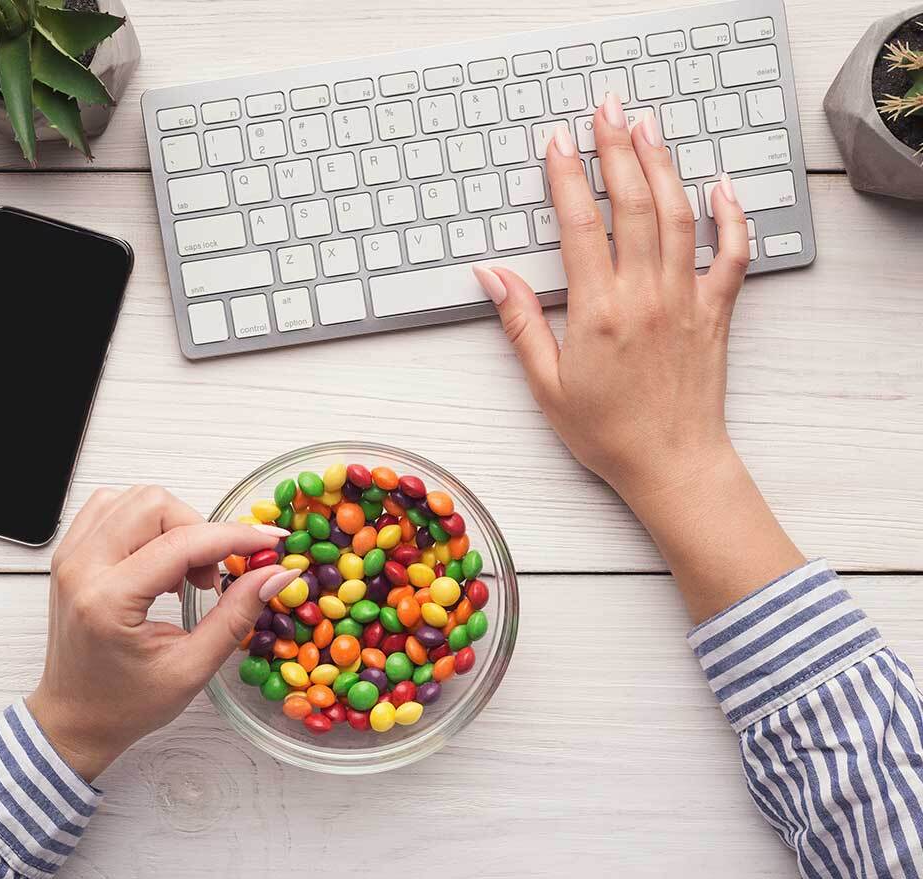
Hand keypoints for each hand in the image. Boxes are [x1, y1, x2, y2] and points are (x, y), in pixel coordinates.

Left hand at [26, 486, 299, 781]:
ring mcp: (70, 556)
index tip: (269, 544)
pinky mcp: (69, 553)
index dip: (235, 537)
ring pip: (134, 498)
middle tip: (212, 577)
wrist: (73, 719)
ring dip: (173, 525)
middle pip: (154, 504)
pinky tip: (159, 560)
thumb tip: (275, 574)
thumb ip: (236, 615)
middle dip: (200, 531)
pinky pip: (112, 507)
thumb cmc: (124, 704)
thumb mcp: (191, 669)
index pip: (181, 542)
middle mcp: (81, 568)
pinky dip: (147, 524)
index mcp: (107, 601)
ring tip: (184, 572)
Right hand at [474, 92, 747, 503]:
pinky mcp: (715, 312)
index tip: (557, 142)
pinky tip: (720, 186)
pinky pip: (732, 254)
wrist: (671, 465)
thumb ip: (520, 323)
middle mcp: (645, 295)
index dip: (566, 178)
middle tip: (606, 110)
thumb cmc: (606, 432)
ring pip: (678, 216)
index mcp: (598, 311)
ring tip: (648, 126)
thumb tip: (491, 274)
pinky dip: (731, 217)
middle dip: (617, 150)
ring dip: (662, 166)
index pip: (580, 226)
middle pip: (632, 204)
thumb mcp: (546, 384)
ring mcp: (685, 299)